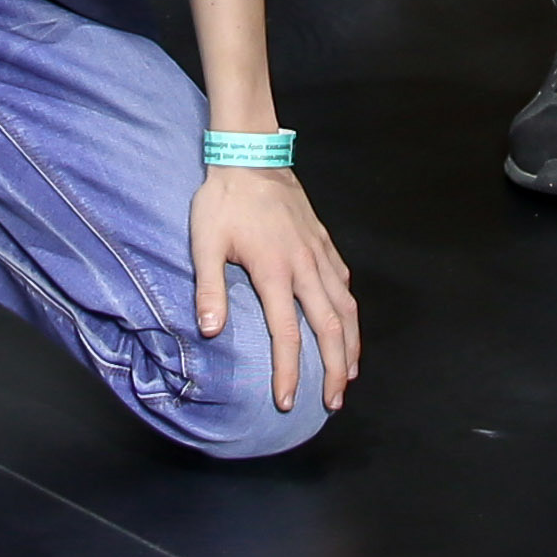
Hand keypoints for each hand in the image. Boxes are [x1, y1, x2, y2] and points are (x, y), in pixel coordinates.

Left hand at [190, 166, 361, 411]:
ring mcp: (318, 253)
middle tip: (333, 402)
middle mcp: (305, 266)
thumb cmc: (223, 200)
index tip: (288, 401)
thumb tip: (210, 332)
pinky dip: (350, 310)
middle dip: (335, 369)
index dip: (289, 371)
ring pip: (346, 307)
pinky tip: (347, 324)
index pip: (288, 334)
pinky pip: (344, 282)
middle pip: (330, 327)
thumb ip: (209, 289)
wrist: (250, 154)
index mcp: (275, 271)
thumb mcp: (205, 243)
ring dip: (351, 345)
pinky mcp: (323, 241)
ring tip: (350, 374)